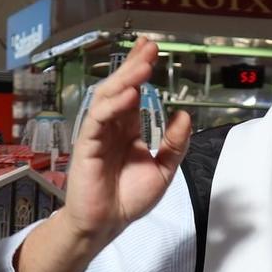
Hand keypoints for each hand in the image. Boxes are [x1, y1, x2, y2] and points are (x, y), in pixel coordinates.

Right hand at [16, 38, 190, 271]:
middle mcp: (112, 127)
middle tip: (149, 46)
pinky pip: (98, 119)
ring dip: (125, 79)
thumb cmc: (128, 199)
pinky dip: (112, 105)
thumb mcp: (162, 171)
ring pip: (108, 98)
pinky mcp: (87, 146)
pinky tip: (128, 94)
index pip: (134, 92)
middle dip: (134, 66)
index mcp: (128, 130)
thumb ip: (174, 144)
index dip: (141, 70)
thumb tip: (183, 115)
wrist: (107, 224)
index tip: (152, 50)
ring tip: (143, 64)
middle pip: (120, 87)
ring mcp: (97, 134)